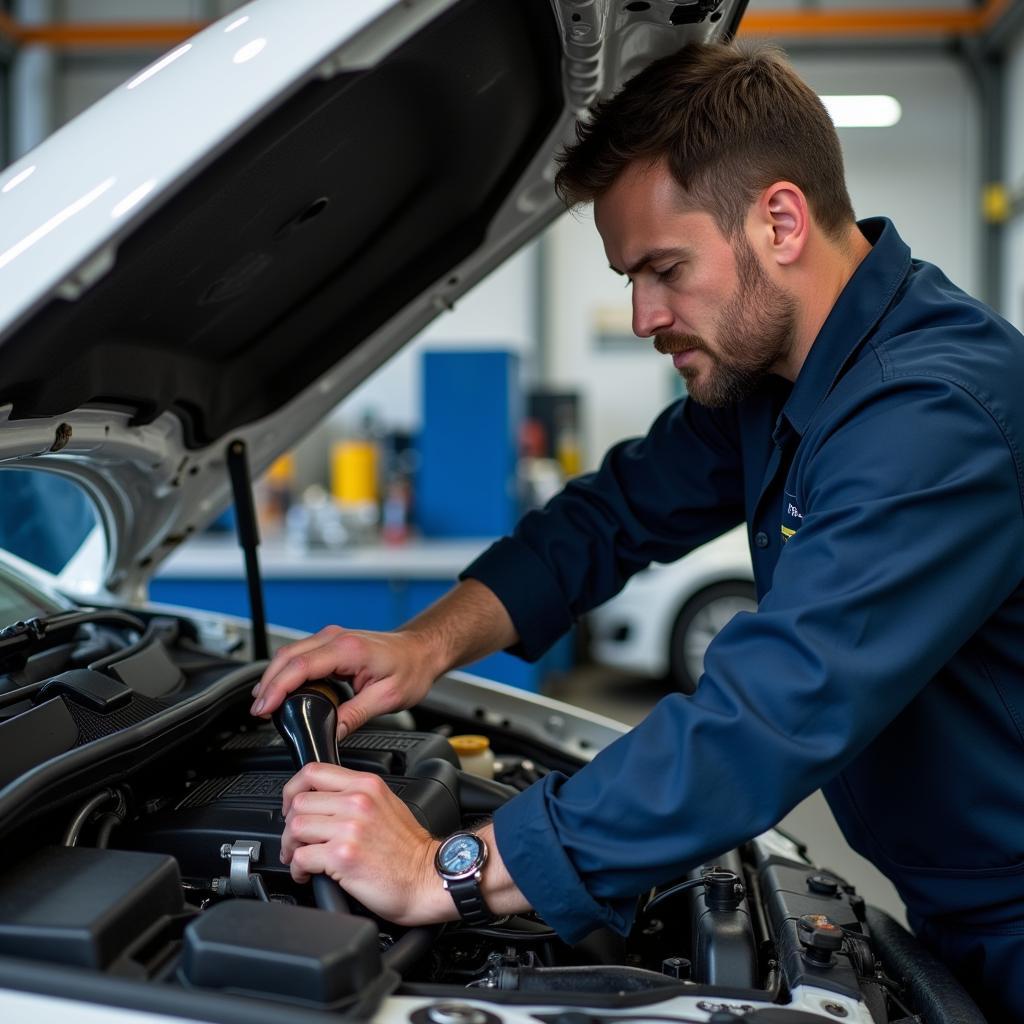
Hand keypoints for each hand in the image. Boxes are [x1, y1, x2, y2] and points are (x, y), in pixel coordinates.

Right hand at [250, 626, 439, 737]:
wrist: (423, 650)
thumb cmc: (411, 668)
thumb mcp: (387, 698)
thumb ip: (356, 715)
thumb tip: (331, 732)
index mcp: (348, 649)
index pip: (301, 666)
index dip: (277, 688)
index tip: (264, 707)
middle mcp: (337, 638)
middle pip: (287, 656)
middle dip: (267, 683)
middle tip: (258, 711)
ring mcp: (333, 638)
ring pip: (290, 653)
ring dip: (274, 677)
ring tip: (264, 704)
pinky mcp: (332, 643)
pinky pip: (301, 654)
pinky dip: (286, 671)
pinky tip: (282, 689)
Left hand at [279, 763, 449, 925]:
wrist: (427, 878)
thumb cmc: (410, 850)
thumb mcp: (388, 804)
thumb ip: (357, 796)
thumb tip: (325, 802)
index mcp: (366, 785)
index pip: (313, 772)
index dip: (294, 789)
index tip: (292, 805)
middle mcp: (357, 802)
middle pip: (299, 802)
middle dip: (289, 825)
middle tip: (295, 840)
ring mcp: (349, 828)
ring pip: (296, 828)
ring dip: (291, 847)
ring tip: (299, 857)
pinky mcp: (342, 856)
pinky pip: (301, 858)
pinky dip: (297, 869)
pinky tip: (307, 874)